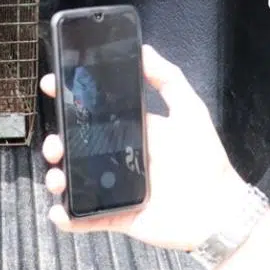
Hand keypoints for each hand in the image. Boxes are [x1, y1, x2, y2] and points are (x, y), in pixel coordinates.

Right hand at [39, 44, 245, 252]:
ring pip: (75, 181)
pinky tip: (60, 210)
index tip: (53, 88)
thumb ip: (169, 80)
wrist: (217, 209)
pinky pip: (84, 218)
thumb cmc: (206, 160)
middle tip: (55, 143)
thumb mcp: (190, 111)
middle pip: (77, 148)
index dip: (71, 102)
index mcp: (134, 132)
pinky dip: (67, 217)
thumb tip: (145, 51)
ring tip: (57, 176)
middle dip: (57, 143)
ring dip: (57, 178)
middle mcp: (121, 159)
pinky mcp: (116, 216)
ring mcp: (116, 189)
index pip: (95, 114)